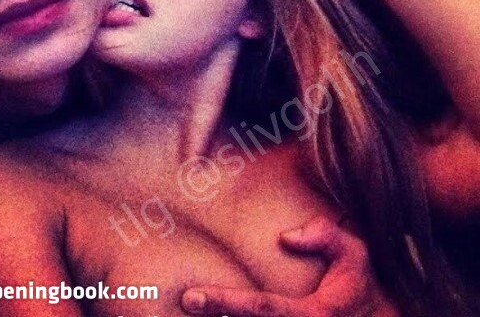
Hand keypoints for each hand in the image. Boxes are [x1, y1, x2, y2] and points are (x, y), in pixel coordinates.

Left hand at [180, 216, 398, 316]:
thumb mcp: (356, 255)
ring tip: (190, 315)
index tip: (190, 297)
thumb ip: (326, 236)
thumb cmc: (362, 291)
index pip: (259, 309)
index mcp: (310, 316)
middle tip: (182, 306)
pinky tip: (217, 316)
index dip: (222, 302)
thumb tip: (285, 236)